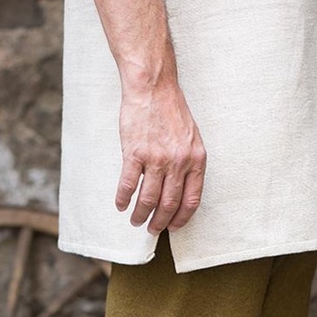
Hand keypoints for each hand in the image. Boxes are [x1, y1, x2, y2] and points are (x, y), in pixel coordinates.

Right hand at [115, 81, 206, 234]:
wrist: (153, 87)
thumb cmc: (171, 110)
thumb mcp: (191, 138)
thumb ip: (188, 164)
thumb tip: (180, 190)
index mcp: (196, 160)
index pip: (191, 201)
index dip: (181, 219)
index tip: (173, 227)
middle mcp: (178, 162)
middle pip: (169, 205)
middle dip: (159, 223)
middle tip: (152, 229)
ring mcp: (156, 159)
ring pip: (148, 199)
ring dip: (140, 215)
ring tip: (135, 221)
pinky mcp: (135, 153)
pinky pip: (128, 185)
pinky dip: (123, 199)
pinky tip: (121, 205)